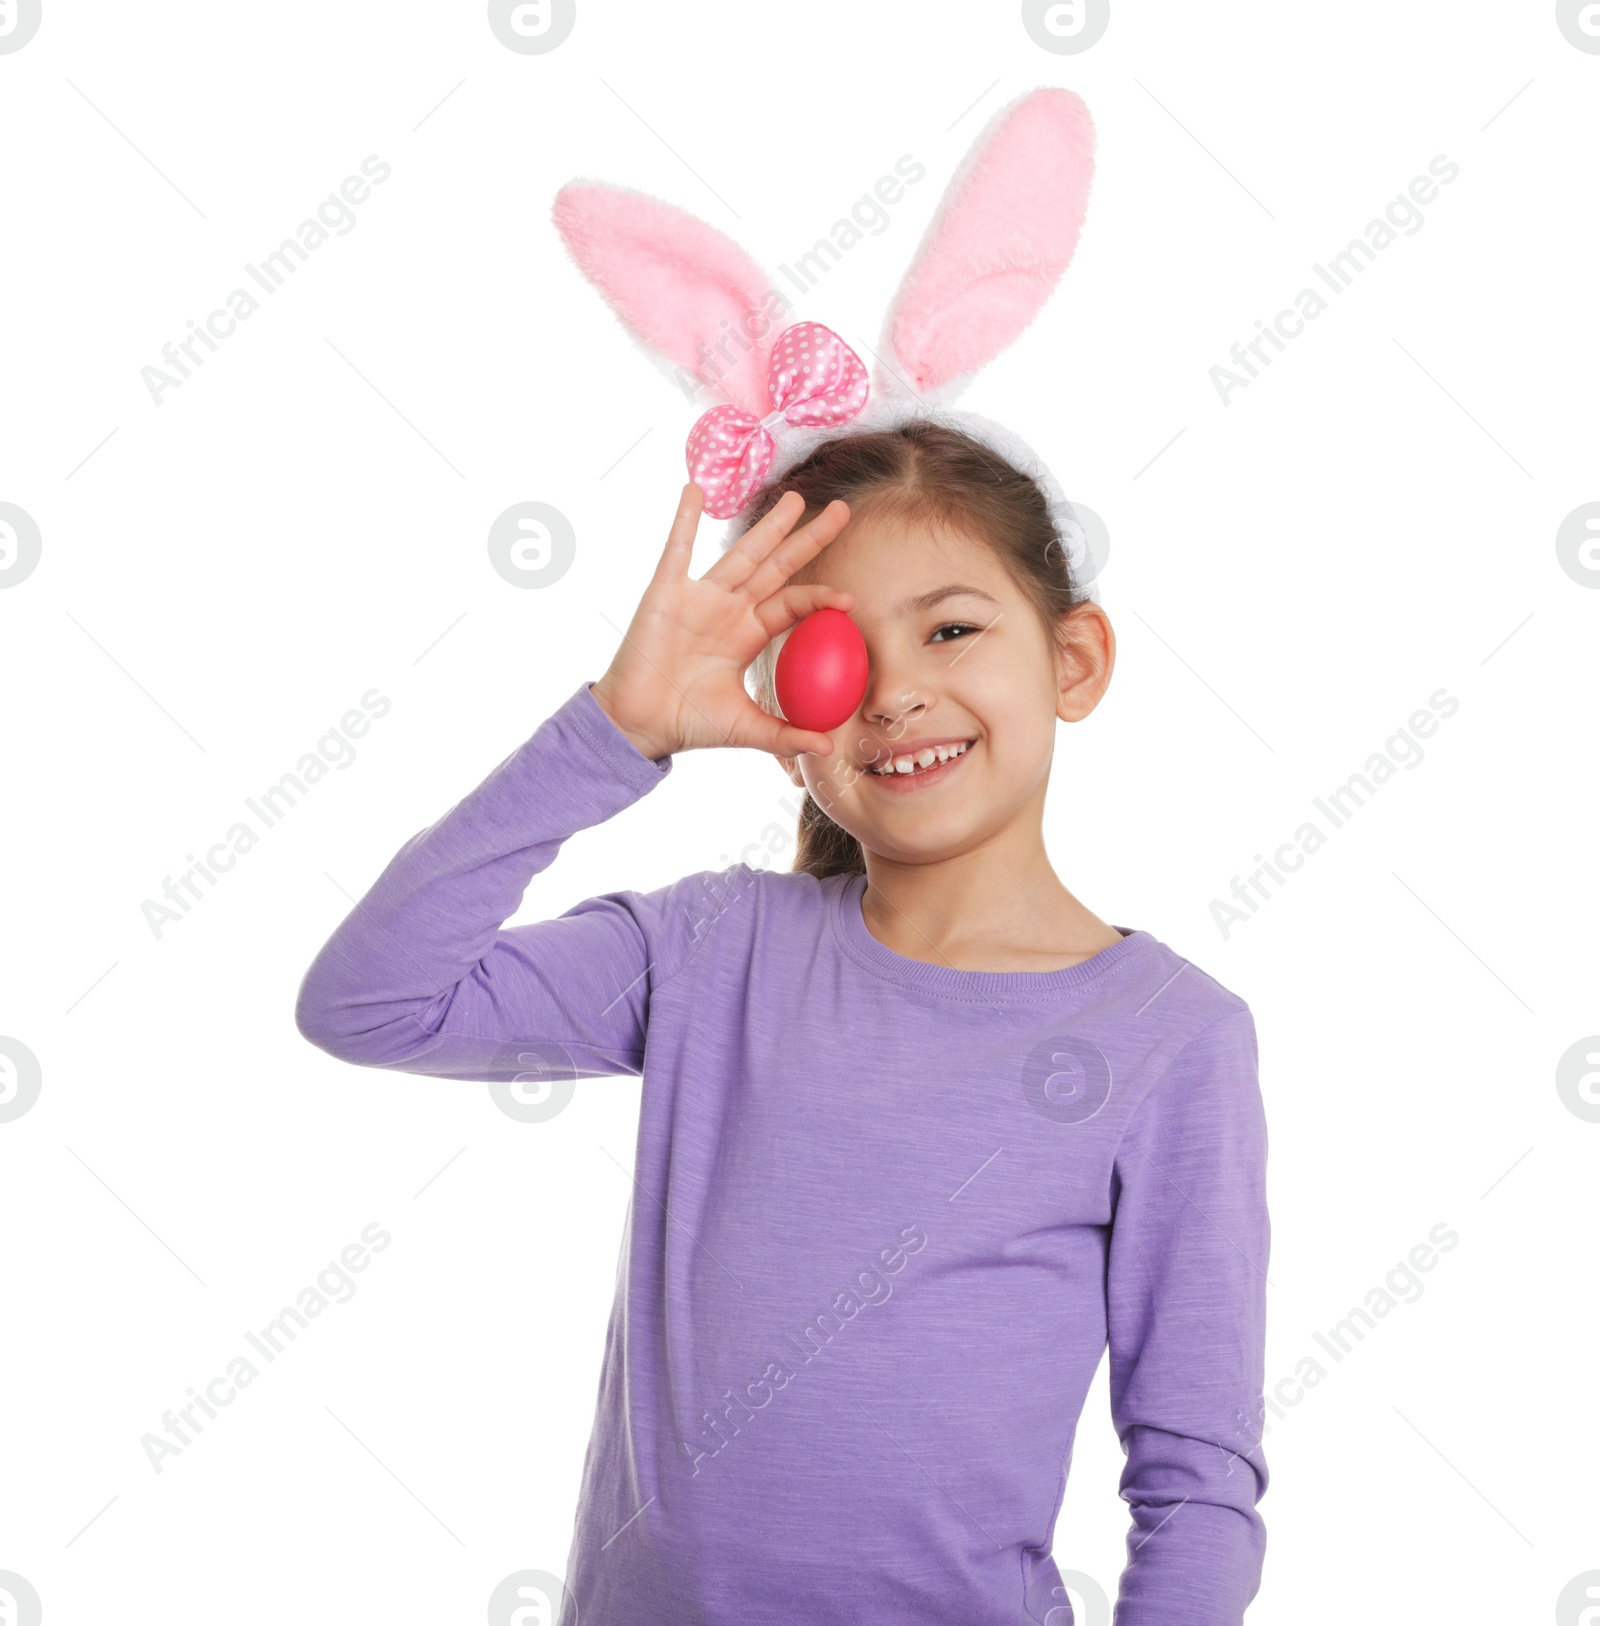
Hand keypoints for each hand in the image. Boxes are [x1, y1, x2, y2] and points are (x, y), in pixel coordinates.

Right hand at [590, 482, 853, 761]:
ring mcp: (699, 596)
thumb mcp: (746, 728)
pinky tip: (694, 489)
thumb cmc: (689, 723)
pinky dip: (684, 519)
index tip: (849, 598)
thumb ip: (786, 735)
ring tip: (796, 498)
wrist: (640, 724)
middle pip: (778, 565)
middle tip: (843, 511)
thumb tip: (829, 749)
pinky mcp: (666, 592)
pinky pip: (677, 549)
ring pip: (742, 552)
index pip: (792, 604)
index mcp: (748, 633)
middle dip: (808, 539)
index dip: (819, 596)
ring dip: (769, 525)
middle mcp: (729, 608)